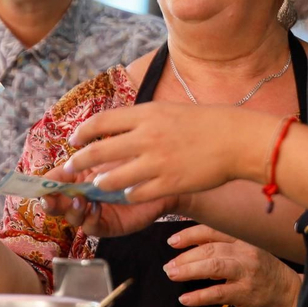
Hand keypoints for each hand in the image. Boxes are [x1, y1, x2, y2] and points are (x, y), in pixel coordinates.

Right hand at [38, 163, 179, 237]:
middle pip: (57, 202)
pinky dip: (90, 220)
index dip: (42, 185)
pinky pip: (93, 227)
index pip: (53, 181)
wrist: (162, 176)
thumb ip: (88, 154)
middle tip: (50, 199)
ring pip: (72, 216)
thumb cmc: (136, 160)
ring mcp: (93, 211)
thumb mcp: (109, 153)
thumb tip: (66, 156)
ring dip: (71, 210)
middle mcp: (82, 194)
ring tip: (79, 200)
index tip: (37, 186)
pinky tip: (95, 209)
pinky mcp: (108, 225)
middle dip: (51, 202)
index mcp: (77, 175)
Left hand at [64, 103, 271, 203]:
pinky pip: (137, 194)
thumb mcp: (169, 111)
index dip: (82, 133)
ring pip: (112, 179)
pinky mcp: (168, 184)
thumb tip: (116, 128)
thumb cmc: (205, 123)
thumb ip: (142, 120)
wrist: (236, 139)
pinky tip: (129, 194)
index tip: (74, 140)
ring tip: (98, 186)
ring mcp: (156, 162)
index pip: (100, 122)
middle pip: (98, 152)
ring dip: (101, 184)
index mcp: (146, 114)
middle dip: (78, 163)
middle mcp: (146, 137)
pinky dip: (129, 195)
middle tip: (70, 169)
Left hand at [165, 225, 301, 306]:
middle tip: (169, 265)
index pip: (213, 232)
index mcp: (244, 242)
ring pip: (213, 266)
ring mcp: (247, 273)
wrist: (292, 298)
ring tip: (172, 275)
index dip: (190, 235)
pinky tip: (185, 299)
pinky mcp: (246, 294)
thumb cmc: (267, 277)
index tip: (173, 241)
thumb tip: (193, 252)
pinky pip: (217, 293)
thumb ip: (225, 252)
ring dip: (189, 270)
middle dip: (185, 256)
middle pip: (210, 249)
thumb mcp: (249, 256)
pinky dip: (199, 296)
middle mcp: (246, 253)